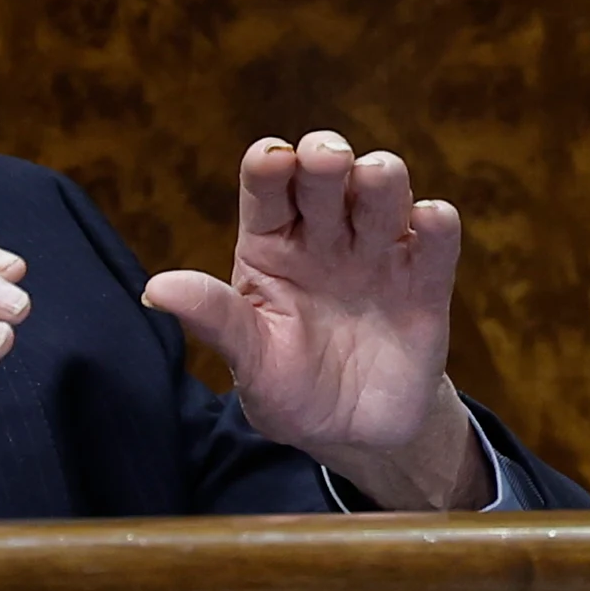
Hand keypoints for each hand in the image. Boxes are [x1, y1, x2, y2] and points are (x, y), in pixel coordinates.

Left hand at [142, 132, 487, 510]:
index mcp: (271, 245)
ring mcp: (376, 252)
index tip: (273, 158)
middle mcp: (324, 236)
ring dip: (382, 176)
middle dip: (327, 157)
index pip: (267, 188)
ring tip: (376, 177)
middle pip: (325, 177)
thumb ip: (215, 319)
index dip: (269, 165)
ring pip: (382, 193)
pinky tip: (427, 220)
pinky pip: (434, 240)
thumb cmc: (291, 388)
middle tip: (327, 157)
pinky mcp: (424, 280)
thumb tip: (154, 289)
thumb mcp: (250, 361)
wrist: (356, 434)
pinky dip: (435, 224)